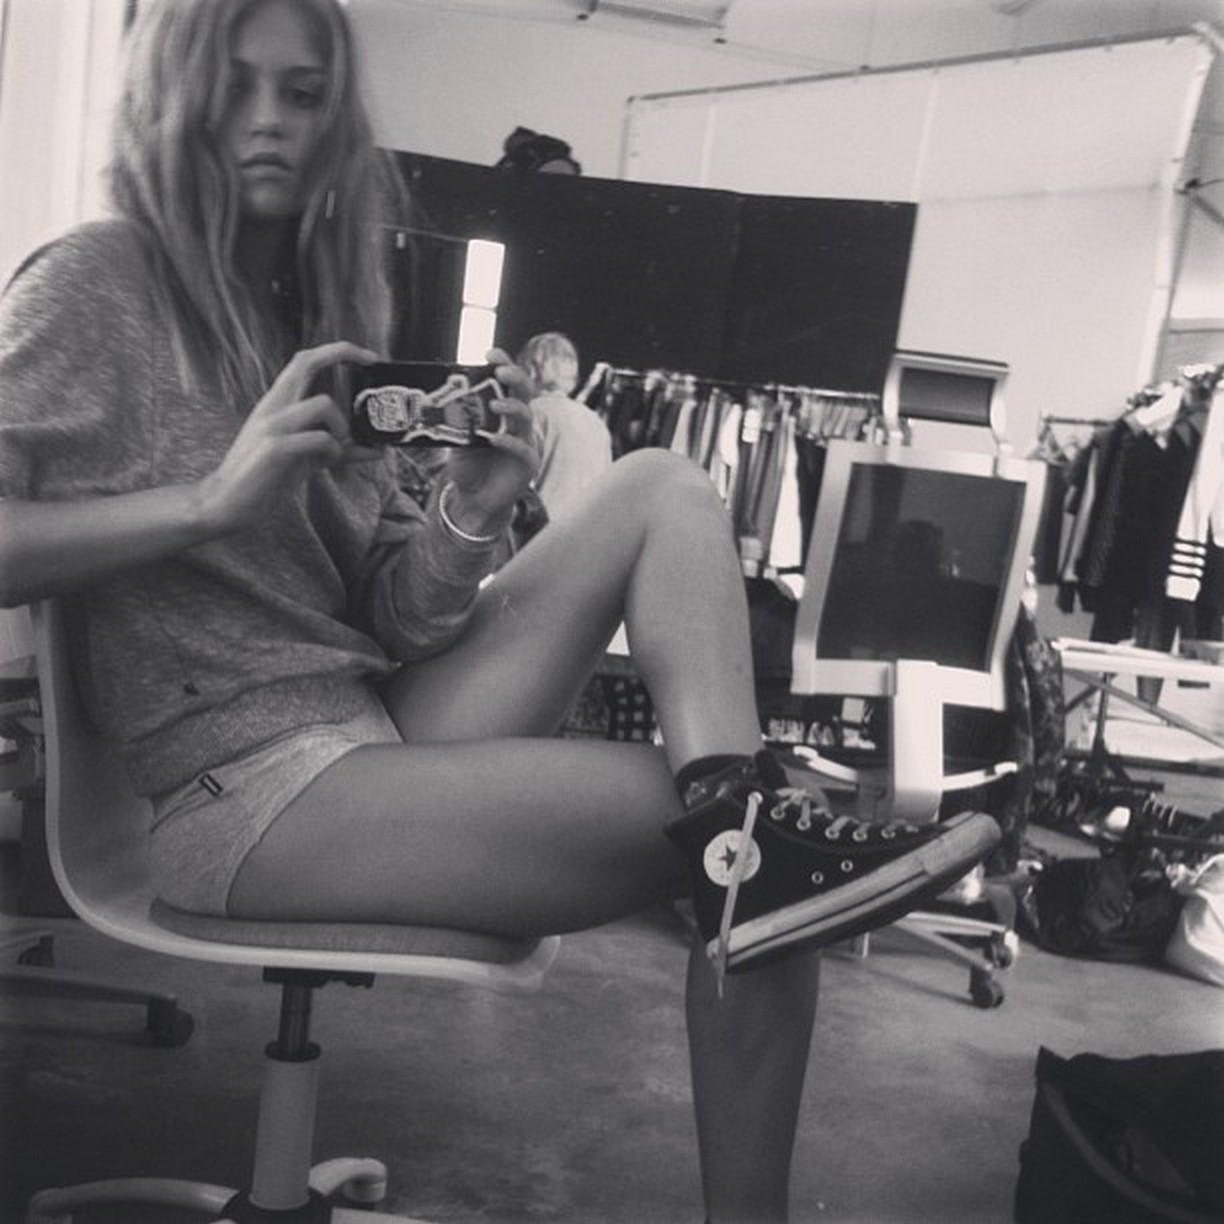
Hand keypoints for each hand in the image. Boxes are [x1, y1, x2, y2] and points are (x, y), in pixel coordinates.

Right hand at [197, 341, 378, 533]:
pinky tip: (328, 462)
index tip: (368, 356)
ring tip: (338, 449)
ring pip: (323, 403)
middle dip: (343, 353)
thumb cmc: (265, 478)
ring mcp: (272, 426)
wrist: (226, 503)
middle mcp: (272, 407)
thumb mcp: (306, 459)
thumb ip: (337, 450)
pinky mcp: (275, 449)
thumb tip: (376, 450)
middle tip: (371, 362)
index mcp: (277, 404)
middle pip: (306, 362)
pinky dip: (333, 450)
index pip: (304, 361)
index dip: (337, 351)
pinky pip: (318, 439)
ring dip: (342, 427)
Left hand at [442, 348, 540, 532]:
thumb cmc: (469, 466)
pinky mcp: (528, 464)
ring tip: (495, 405)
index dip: (503, 363)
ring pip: (527, 417)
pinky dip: (509, 442)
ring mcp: (525, 442)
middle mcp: (517, 423)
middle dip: (515, 377)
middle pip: (525, 392)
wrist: (475, 500)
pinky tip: (494, 439)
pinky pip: (523, 449)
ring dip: (511, 407)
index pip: (508, 381)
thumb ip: (458, 419)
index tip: (490, 353)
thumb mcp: (458, 438)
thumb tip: (444, 397)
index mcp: (503, 412)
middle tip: (500, 372)